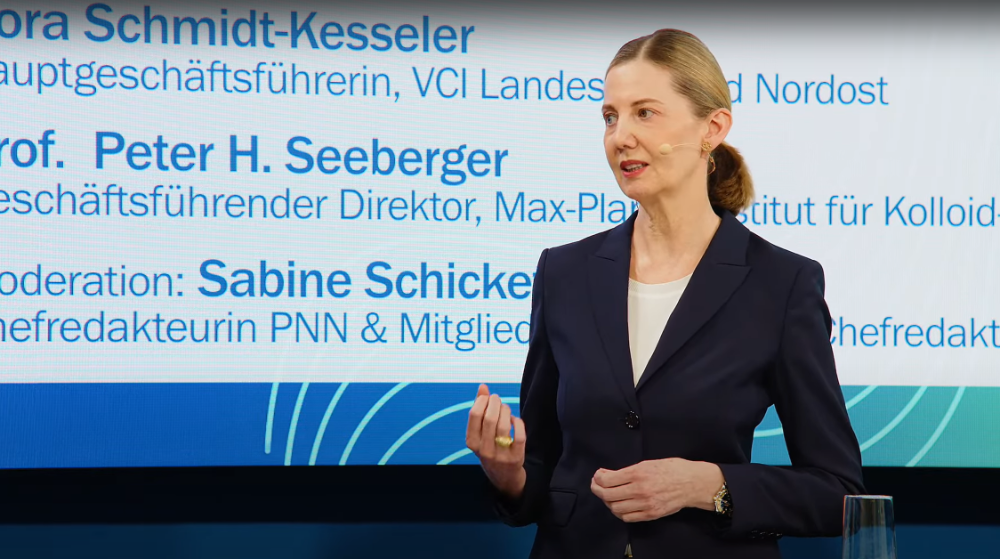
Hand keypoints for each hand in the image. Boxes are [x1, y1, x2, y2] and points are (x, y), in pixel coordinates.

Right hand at [466, 384, 526, 499]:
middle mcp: (484, 450)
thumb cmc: (489, 448)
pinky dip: (517, 422)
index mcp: (471, 442)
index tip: (488, 397)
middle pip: (490, 418)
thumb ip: (480, 409)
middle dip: (496, 403)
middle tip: (498, 400)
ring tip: (506, 409)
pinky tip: (514, 420)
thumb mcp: (480, 433)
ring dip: (506, 411)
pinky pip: (519, 435)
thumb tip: (482, 387)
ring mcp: (500, 455)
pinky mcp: (516, 458)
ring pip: (504, 425)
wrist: (503, 478)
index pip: (474, 415)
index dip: (482, 400)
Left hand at [590, 458, 723, 521]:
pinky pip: (628, 517)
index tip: (598, 476)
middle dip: (598, 490)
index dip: (598, 478)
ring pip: (615, 508)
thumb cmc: (673, 469)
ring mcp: (645, 504)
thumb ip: (629, 470)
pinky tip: (620, 506)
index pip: (607, 480)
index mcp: (638, 473)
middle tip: (597, 486)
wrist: (693, 483)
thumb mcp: (648, 462)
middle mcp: (639, 490)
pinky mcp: (651, 514)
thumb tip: (611, 475)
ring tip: (609, 496)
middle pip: (607, 495)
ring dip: (608, 502)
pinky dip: (619, 512)